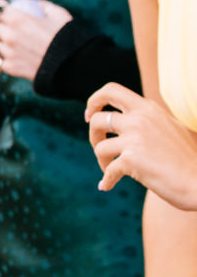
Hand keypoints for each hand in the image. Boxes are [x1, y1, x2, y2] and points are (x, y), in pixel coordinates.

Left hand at [0, 0, 71, 82]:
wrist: (73, 65)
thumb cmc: (67, 37)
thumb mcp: (58, 14)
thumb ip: (42, 5)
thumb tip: (34, 3)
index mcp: (17, 18)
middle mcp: (7, 34)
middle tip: (1, 15)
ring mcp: (6, 52)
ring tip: (3, 33)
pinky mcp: (8, 66)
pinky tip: (4, 50)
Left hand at [88, 84, 196, 206]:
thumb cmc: (187, 159)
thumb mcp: (171, 128)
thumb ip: (149, 119)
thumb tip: (126, 118)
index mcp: (149, 109)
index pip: (111, 91)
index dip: (94, 101)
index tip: (90, 116)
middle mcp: (140, 119)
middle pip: (97, 118)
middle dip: (92, 133)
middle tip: (98, 145)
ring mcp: (135, 138)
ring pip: (99, 147)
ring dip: (102, 161)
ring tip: (110, 169)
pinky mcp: (131, 159)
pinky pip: (108, 171)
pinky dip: (106, 181)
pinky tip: (106, 186)